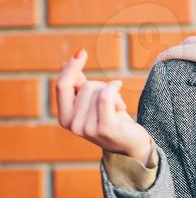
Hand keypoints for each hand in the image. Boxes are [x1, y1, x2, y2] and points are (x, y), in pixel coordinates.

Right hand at [55, 49, 153, 163]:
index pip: (62, 85)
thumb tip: (66, 63)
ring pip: (98, 90)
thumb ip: (78, 86)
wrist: (131, 144)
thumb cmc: (111, 120)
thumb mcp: (91, 102)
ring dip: (112, 94)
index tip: (81, 53)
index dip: (71, 67)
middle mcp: (73, 125)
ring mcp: (87, 128)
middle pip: (85, 86)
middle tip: (111, 102)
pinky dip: (114, 87)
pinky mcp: (105, 128)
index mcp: (64, 119)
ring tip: (117, 109)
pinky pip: (106, 96)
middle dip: (101, 87)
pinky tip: (119, 85)